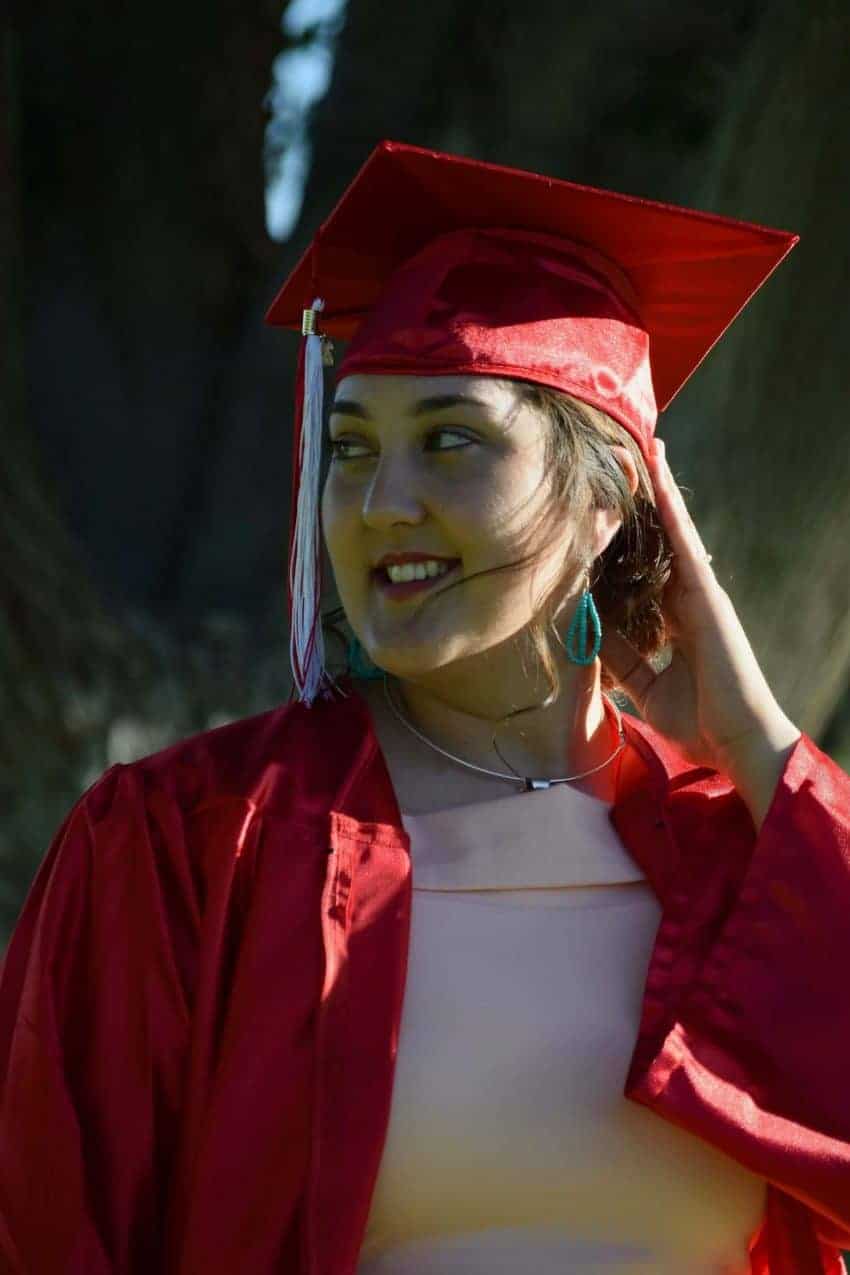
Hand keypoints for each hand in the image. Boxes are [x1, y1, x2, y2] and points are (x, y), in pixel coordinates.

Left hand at [599, 437, 799, 779]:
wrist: (737, 744)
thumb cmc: (699, 724)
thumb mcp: (644, 688)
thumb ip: (621, 661)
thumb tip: (589, 639)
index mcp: (673, 623)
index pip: (642, 576)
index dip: (623, 548)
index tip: (602, 520)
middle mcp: (686, 601)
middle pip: (657, 543)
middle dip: (640, 505)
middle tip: (620, 460)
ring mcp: (699, 592)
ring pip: (671, 530)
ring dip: (656, 488)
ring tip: (641, 445)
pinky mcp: (706, 592)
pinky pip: (683, 539)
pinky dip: (670, 504)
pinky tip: (658, 470)